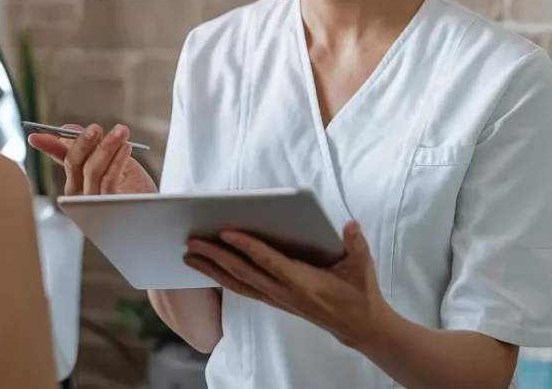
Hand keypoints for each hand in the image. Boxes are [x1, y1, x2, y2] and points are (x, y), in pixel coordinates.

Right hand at [28, 123, 156, 195]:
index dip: (49, 146)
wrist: (154, 209)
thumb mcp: (111, 160)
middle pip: (73, 163)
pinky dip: (117, 160)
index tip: (36, 135)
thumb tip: (68, 128)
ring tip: (121, 131)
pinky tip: (126, 147)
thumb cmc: (133, 186)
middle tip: (95, 128)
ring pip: (92, 169)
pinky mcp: (109, 207)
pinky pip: (108, 180)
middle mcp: (79, 193)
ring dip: (106, 147)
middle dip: (83, 142)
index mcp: (77, 180)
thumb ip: (90, 147)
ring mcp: (92, 202)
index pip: (62, 159)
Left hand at [183, 221, 388, 349]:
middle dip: (215, 256)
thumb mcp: (362, 267)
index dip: (246, 246)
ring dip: (212, 269)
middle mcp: (283, 291)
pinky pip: (244, 289)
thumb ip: (355, 245)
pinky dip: (223, 279)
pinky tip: (209, 270)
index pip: (268, 260)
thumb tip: (350, 225)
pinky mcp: (275, 301)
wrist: (358, 326)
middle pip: (243, 272)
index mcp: (302, 281)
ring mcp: (276, 298)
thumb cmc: (358, 293)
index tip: (225, 232)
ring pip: (238, 283)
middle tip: (192, 241)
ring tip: (189, 255)